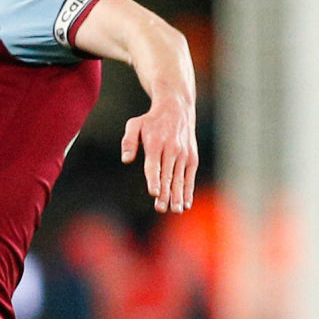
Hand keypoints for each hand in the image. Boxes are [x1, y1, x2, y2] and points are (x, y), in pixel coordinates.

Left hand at [121, 94, 197, 213]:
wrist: (177, 108)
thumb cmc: (151, 121)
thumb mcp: (135, 124)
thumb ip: (129, 142)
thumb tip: (126, 160)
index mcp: (155, 143)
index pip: (154, 165)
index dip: (154, 180)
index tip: (154, 192)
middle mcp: (171, 149)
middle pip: (167, 175)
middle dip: (165, 193)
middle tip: (161, 209)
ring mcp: (183, 154)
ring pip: (180, 178)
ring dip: (177, 195)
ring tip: (176, 210)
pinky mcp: (192, 157)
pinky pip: (190, 176)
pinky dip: (188, 190)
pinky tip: (186, 203)